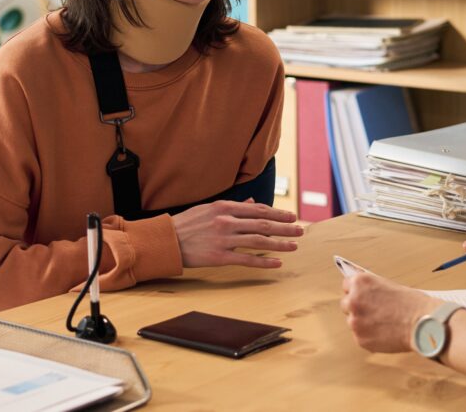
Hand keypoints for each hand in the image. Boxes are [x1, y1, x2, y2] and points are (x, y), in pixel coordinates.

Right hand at [172, 198, 302, 268]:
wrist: (166, 240)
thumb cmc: (187, 223)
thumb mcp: (210, 208)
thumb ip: (234, 206)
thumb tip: (253, 202)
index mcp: (225, 207)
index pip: (258, 210)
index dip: (277, 213)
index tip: (291, 216)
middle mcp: (227, 221)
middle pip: (263, 224)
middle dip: (285, 227)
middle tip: (300, 230)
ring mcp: (224, 239)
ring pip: (259, 241)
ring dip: (279, 243)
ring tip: (293, 246)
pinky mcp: (219, 257)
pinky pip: (246, 260)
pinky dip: (264, 261)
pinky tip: (277, 262)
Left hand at [340, 272, 440, 352]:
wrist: (422, 324)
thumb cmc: (412, 304)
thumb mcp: (388, 286)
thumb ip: (371, 290)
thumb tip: (364, 294)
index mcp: (360, 283)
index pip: (346, 286)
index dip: (356, 292)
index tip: (361, 296)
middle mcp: (353, 300)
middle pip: (346, 304)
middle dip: (357, 307)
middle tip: (373, 311)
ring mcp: (355, 321)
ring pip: (352, 321)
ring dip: (363, 322)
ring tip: (382, 324)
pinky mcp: (360, 339)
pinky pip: (360, 336)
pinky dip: (369, 336)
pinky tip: (384, 333)